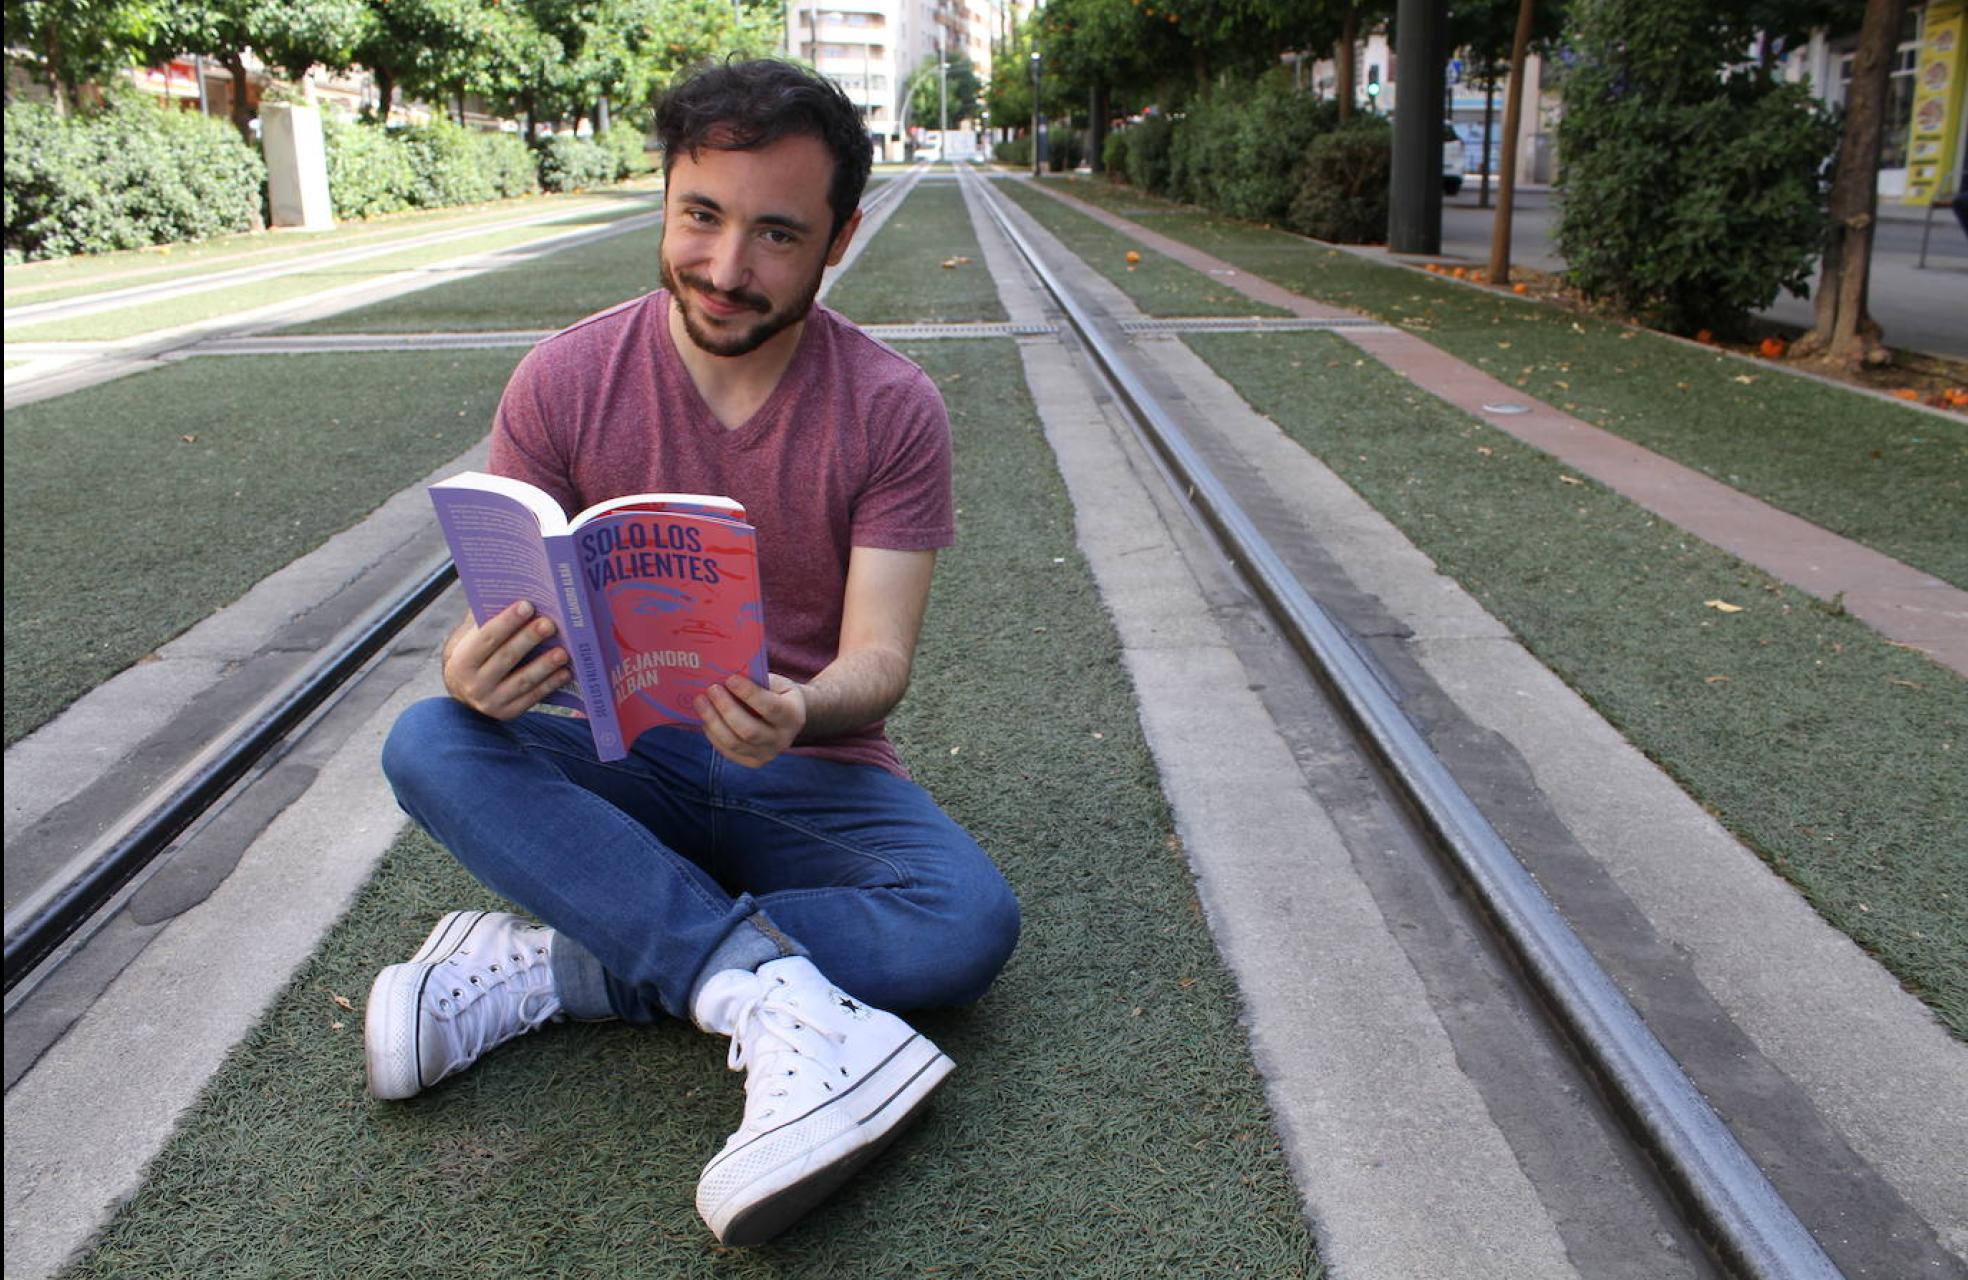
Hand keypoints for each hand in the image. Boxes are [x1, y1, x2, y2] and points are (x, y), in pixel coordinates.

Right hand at [441, 601, 571, 719]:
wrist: (465, 692)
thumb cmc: (475, 654)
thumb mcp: (470, 638)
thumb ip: (485, 619)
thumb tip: (510, 590)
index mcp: (462, 660)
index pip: (486, 638)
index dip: (507, 622)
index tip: (528, 605)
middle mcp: (474, 684)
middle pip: (506, 658)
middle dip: (529, 639)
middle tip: (550, 624)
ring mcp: (491, 702)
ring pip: (522, 681)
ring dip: (545, 665)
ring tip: (564, 651)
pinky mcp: (508, 713)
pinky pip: (532, 697)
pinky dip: (550, 684)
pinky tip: (565, 671)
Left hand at [697, 673, 806, 767]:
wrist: (789, 718)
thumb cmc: (778, 694)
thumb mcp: (777, 683)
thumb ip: (758, 681)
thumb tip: (727, 676)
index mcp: (793, 716)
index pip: (770, 708)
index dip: (749, 694)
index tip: (730, 679)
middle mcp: (783, 740)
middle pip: (749, 731)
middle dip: (726, 709)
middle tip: (711, 689)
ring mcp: (768, 754)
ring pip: (734, 743)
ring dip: (713, 721)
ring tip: (700, 701)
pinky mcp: (753, 762)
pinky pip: (728, 751)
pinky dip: (713, 734)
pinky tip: (705, 718)